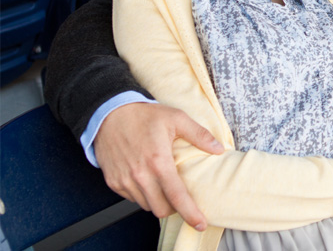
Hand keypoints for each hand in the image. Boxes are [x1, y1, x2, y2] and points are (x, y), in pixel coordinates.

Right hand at [94, 102, 223, 229]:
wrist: (109, 113)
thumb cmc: (143, 115)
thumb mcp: (176, 118)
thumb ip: (199, 135)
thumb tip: (218, 149)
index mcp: (158, 161)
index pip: (177, 196)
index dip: (190, 213)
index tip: (200, 223)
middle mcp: (139, 175)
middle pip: (161, 209)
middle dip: (173, 207)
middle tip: (179, 195)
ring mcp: (124, 180)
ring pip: (146, 205)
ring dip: (157, 200)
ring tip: (162, 183)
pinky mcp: (113, 181)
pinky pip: (131, 198)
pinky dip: (142, 194)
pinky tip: (147, 179)